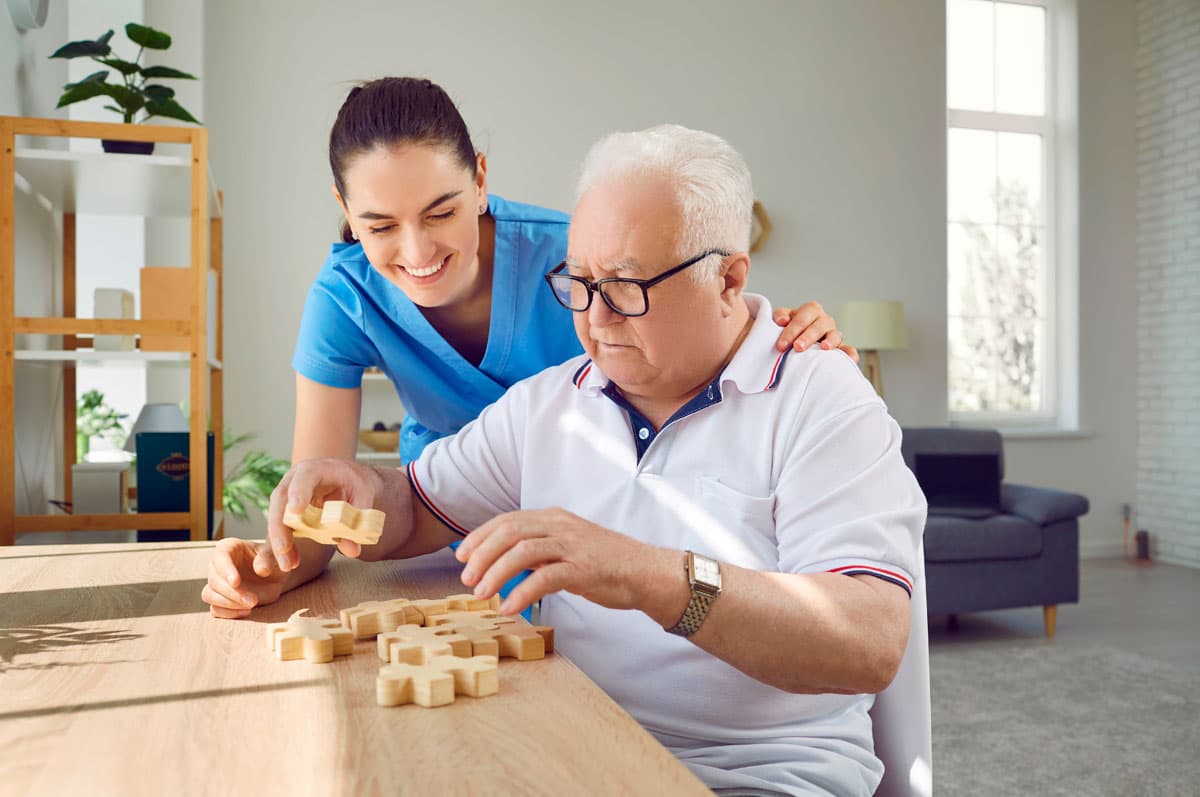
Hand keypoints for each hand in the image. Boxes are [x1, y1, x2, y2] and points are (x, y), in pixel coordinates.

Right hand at [202, 537, 285, 618]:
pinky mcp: (219, 599)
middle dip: (232, 593)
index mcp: (229, 548)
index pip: (220, 556)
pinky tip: (247, 612)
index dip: (226, 570)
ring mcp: (216, 583)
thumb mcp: (275, 557)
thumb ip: (268, 560)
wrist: (275, 578)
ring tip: (251, 605)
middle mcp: (218, 565)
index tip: (236, 582)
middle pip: (214, 580)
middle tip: (253, 600)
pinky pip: (215, 609)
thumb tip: (261, 570)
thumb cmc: (273, 561)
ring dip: (228, 604)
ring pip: (209, 595)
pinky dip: (228, 613)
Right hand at [266, 457, 386, 570]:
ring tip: (288, 564)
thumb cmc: (354, 482)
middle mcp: (295, 479)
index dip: (299, 492)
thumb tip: (352, 550)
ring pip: (277, 516)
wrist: (346, 476)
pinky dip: (286, 545)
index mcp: (316, 468)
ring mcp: (288, 494)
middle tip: (283, 549)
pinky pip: (282, 527)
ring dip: (280, 541)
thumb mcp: (364, 496)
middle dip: (280, 525)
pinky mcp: (287, 510)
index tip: (296, 510)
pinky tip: (291, 561)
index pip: (305, 477)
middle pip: (281, 499)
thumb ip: (359, 520)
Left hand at [455, 508, 651, 616]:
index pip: (507, 520)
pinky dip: (522, 593)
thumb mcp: (566, 548)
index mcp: (554, 518)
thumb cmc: (605, 564)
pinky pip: (545, 578)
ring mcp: (572, 546)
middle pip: (510, 532)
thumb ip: (539, 550)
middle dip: (482, 554)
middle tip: (467, 578)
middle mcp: (561, 526)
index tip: (461, 556)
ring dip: (496, 573)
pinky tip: (510, 608)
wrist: (646, 572)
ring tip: (482, 594)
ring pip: (522, 551)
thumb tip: (504, 562)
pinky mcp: (584, 569)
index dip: (480, 537)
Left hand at [773, 301, 859, 362]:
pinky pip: (848, 350)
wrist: (795, 341)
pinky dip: (850, 353)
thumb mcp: (782, 319)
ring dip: (830, 341)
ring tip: (824, 347)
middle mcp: (824, 320)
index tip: (781, 345)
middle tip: (797, 347)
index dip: (792, 330)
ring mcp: (833, 334)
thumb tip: (782, 320)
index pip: (803, 317)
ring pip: (835, 335)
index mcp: (811, 310)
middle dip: (808, 337)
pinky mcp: (840, 348)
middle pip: (819, 326)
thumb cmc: (788, 329)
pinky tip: (851, 359)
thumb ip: (780, 316)